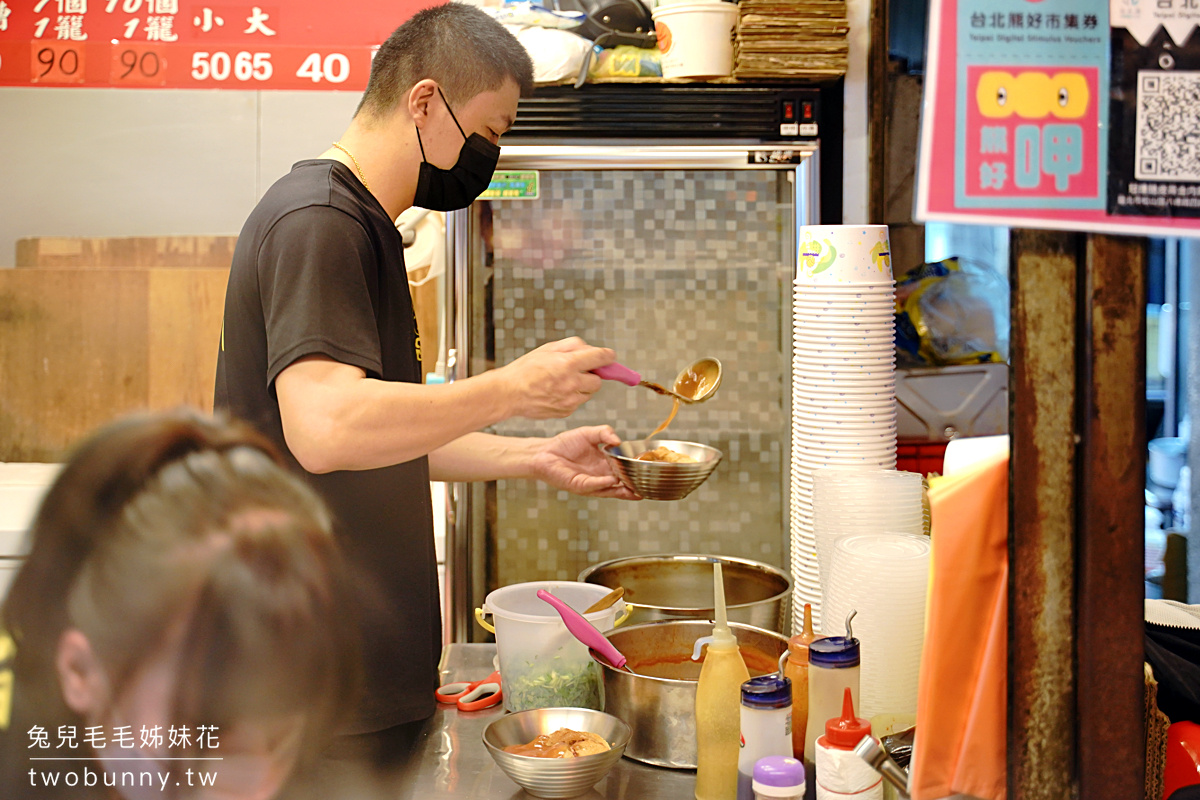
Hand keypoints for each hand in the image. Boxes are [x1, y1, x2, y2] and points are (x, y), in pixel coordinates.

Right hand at [498, 337, 614, 419]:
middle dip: (592, 374)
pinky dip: (573, 397)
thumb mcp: (547, 349)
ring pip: (589, 393)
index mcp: (568, 364)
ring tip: (564, 382)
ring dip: (583, 387)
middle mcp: (572, 383)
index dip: (608, 356)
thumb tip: (589, 349)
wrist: (509, 394)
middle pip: (599, 380)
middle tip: (579, 371)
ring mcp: (570, 400)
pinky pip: (578, 403)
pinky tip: (557, 392)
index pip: (601, 357)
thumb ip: (572, 346)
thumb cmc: (525, 370)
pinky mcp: (566, 411)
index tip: (609, 356)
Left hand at [531, 426, 639, 499]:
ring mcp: (591, 483)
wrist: (544, 452)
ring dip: (623, 489)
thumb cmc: (565, 444)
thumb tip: (618, 439)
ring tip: (636, 488)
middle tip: (647, 484)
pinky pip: (594, 485)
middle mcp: (600, 475)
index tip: (647, 470)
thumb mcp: (589, 433)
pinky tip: (612, 479)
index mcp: (604, 464)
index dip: (634, 470)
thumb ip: (604, 432)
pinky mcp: (580, 486)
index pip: (623, 468)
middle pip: (621, 483)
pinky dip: (603, 483)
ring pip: (611, 489)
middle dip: (633, 485)